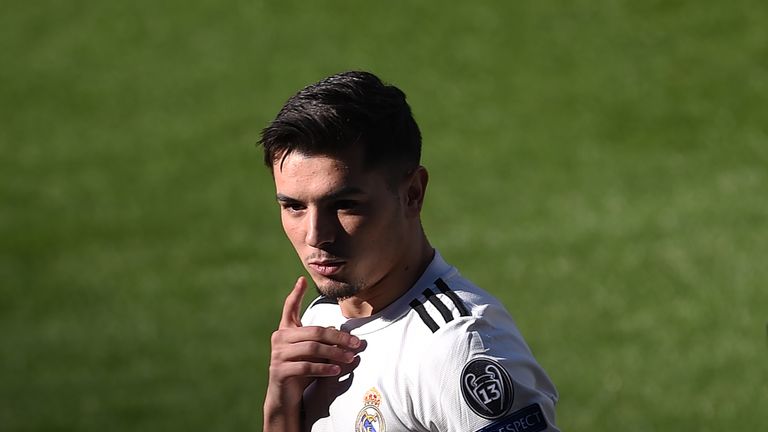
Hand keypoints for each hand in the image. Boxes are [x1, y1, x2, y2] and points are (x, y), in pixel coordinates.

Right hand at [263, 277, 360, 430]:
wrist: (284, 397)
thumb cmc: (301, 371)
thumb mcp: (312, 353)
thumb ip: (321, 340)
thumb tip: (342, 333)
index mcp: (285, 330)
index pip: (289, 308)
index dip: (295, 294)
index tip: (302, 279)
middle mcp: (279, 338)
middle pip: (315, 332)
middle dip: (339, 338)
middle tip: (357, 344)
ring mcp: (278, 354)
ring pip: (312, 349)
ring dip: (335, 354)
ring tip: (351, 358)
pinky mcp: (280, 370)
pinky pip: (306, 367)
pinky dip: (324, 368)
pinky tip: (336, 370)